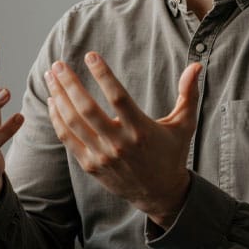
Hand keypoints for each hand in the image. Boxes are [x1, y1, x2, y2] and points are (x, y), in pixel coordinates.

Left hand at [45, 52, 201, 226]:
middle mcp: (119, 143)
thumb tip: (197, 65)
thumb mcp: (184, 124)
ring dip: (58, 97)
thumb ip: (189, 93)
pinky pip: (68, 138)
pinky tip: (53, 101)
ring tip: (51, 76)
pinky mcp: (90, 165)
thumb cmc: (171, 153)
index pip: (118, 97)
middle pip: (87, 109)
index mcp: (141, 130)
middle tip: (58, 64)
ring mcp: (102, 156)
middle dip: (69, 84)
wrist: (159, 193)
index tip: (90, 55)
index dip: (103, 74)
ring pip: (73, 122)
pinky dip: (57, 119)